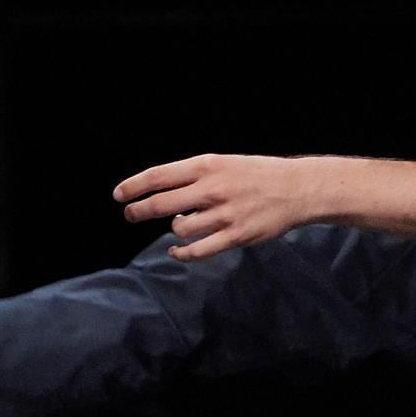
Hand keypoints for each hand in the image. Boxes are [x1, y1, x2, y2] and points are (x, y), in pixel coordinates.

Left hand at [115, 154, 321, 261]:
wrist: (296, 189)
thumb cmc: (257, 174)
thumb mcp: (223, 163)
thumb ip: (194, 176)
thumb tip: (162, 190)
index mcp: (206, 166)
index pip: (158, 176)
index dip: (133, 186)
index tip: (118, 195)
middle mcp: (211, 188)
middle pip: (161, 203)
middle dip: (139, 211)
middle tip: (130, 215)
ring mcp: (223, 214)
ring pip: (179, 228)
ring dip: (173, 229)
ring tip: (180, 225)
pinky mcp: (235, 236)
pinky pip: (198, 250)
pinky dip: (182, 253)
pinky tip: (177, 251)